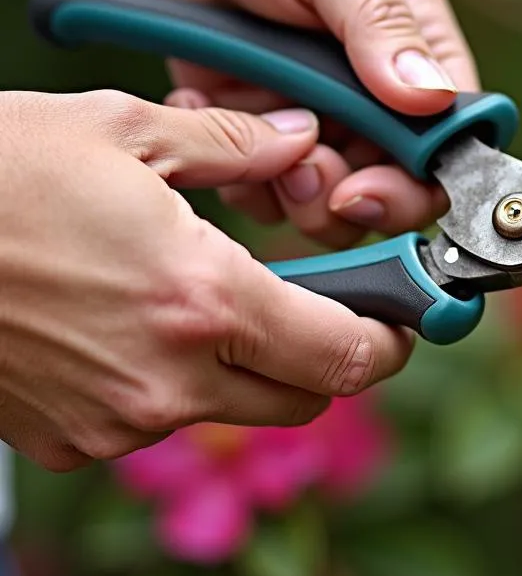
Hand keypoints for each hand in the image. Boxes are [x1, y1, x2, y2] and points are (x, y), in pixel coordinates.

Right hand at [0, 91, 412, 471]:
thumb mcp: (121, 131)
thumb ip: (234, 145)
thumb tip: (302, 141)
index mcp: (203, 301)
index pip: (349, 356)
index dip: (391, 339)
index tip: (398, 315)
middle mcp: (170, 382)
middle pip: (308, 396)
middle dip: (329, 353)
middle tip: (315, 299)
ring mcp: (117, 424)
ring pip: (237, 413)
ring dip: (252, 369)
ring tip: (211, 298)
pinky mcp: (69, 443)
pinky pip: (160, 422)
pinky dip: (178, 383)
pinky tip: (138, 325)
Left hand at [140, 0, 477, 248]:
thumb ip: (380, 22)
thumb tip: (430, 98)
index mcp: (422, 57)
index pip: (449, 146)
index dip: (418, 184)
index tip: (365, 187)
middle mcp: (379, 102)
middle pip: (391, 191)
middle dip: (346, 201)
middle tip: (302, 174)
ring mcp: (320, 122)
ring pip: (327, 205)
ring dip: (290, 196)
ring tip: (253, 142)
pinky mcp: (262, 131)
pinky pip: (261, 188)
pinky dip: (234, 172)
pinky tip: (204, 102)